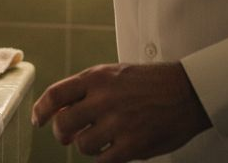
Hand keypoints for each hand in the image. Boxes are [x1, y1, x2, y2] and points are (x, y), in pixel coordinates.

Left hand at [31, 62, 211, 162]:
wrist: (189, 91)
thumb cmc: (151, 83)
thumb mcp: (115, 73)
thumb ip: (88, 89)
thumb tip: (61, 109)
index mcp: (97, 78)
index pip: (55, 95)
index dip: (41, 111)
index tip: (39, 121)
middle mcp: (104, 99)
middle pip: (63, 125)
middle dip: (62, 134)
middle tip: (70, 136)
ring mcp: (118, 123)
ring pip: (82, 145)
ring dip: (87, 147)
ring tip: (101, 140)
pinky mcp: (133, 144)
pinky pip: (103, 161)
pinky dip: (104, 158)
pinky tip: (114, 151)